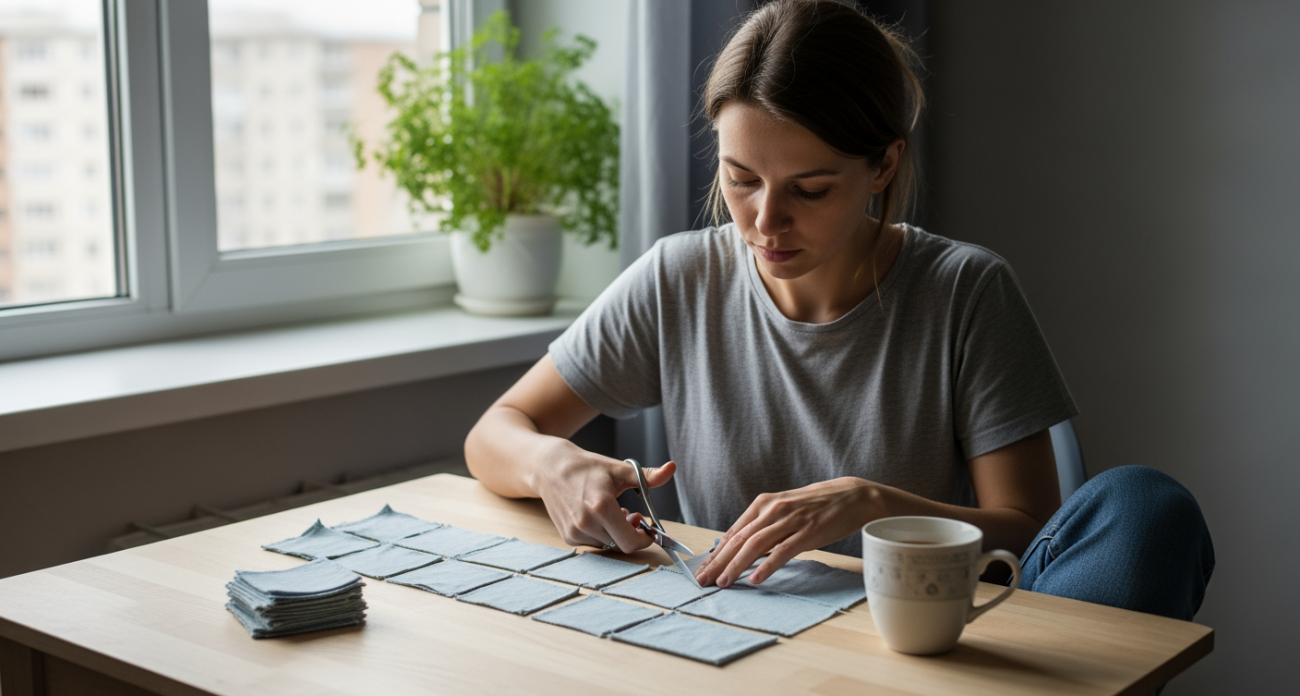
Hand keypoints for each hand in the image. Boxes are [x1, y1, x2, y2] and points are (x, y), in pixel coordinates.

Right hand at [532, 442, 676, 552]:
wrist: (550, 468)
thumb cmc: (586, 467)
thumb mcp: (620, 469)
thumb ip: (648, 476)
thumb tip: (671, 469)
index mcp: (601, 506)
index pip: (630, 541)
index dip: (644, 539)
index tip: (649, 529)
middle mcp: (585, 523)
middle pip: (621, 544)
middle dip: (632, 534)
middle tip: (634, 517)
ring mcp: (574, 532)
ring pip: (608, 544)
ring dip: (616, 533)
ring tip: (615, 512)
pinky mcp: (567, 536)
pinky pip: (594, 543)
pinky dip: (602, 534)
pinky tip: (599, 518)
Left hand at [694, 477, 875, 587]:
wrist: (851, 496)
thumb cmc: (816, 506)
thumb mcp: (784, 510)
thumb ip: (764, 527)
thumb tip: (742, 549)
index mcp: (763, 504)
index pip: (733, 532)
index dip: (716, 552)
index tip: (702, 569)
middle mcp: (772, 509)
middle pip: (739, 539)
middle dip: (718, 561)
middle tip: (703, 580)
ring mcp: (790, 520)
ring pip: (755, 545)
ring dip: (736, 565)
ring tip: (723, 582)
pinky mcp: (807, 532)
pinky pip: (782, 551)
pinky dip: (767, 566)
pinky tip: (755, 578)